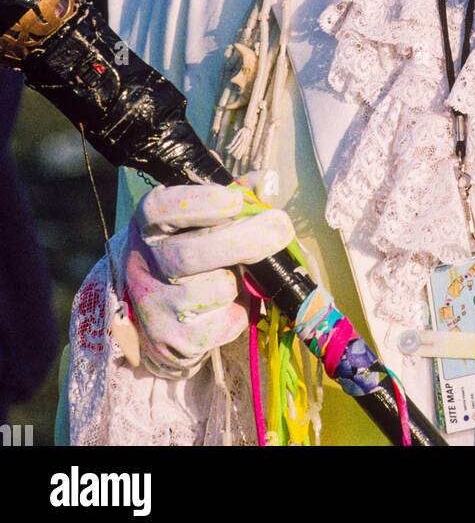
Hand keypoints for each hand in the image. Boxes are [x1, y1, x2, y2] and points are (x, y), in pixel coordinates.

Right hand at [125, 173, 293, 378]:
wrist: (154, 310)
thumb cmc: (188, 247)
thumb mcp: (202, 215)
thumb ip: (236, 194)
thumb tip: (268, 181)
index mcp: (149, 224)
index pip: (165, 210)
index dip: (201, 204)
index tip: (235, 201)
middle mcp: (145, 264)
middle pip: (192, 253)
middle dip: (244, 239)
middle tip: (281, 228)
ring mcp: (157, 306)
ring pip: (217, 289)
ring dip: (240, 280)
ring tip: (236, 274)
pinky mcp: (175, 341)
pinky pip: (226, 322)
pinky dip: (239, 310)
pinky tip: (227, 303)